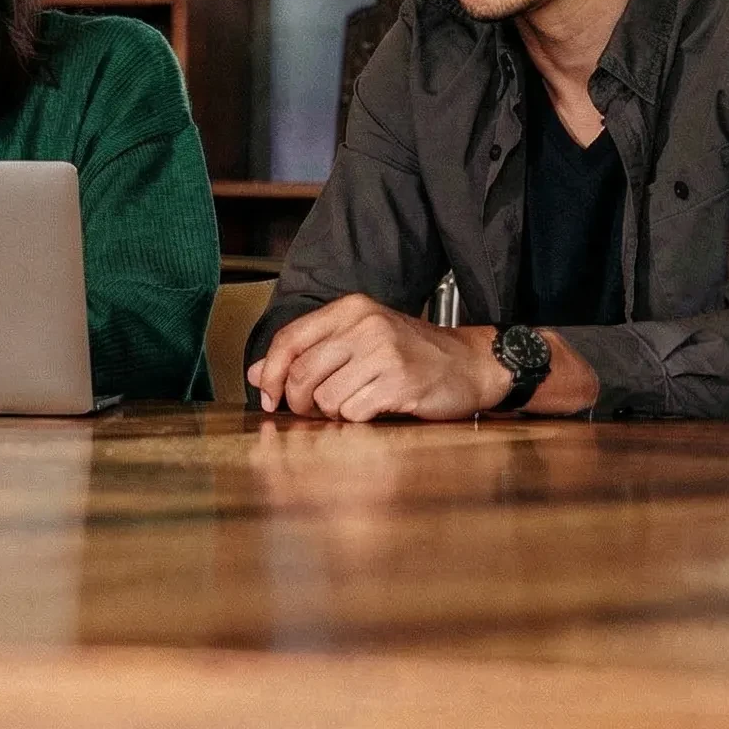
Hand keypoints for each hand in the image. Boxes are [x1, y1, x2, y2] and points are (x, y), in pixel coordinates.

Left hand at [246, 294, 505, 421]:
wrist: (470, 364)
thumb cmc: (413, 353)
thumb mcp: (359, 341)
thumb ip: (309, 353)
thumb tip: (258, 373)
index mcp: (351, 309)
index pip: (289, 338)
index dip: (269, 372)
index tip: (268, 397)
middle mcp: (365, 325)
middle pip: (301, 372)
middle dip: (298, 402)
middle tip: (311, 411)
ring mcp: (384, 352)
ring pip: (325, 397)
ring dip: (331, 413)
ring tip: (352, 405)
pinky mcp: (400, 382)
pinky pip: (354, 412)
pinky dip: (357, 419)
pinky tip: (374, 409)